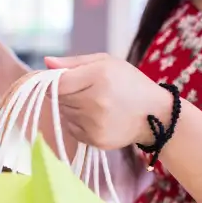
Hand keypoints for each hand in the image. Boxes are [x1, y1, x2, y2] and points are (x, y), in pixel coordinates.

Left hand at [47, 53, 173, 149]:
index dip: (52, 82)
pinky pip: (70, 128)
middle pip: (57, 99)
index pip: (57, 83)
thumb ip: (73, 62)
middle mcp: (95, 102)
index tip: (57, 80)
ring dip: (70, 107)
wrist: (155, 114)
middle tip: (84, 90)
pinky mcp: (95, 140)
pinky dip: (76, 122)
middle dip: (64, 94)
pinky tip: (95, 117)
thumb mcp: (106, 62)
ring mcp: (95, 123)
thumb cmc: (129, 83)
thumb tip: (45, 62)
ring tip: (93, 103)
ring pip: (63, 113)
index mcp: (98, 77)